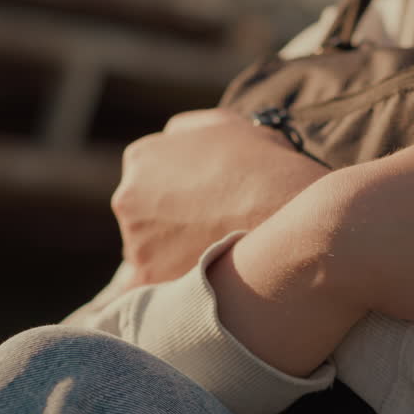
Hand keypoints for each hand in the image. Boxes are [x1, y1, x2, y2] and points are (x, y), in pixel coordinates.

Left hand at [111, 109, 328, 286]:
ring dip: (168, 255)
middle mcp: (127, 197)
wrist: (286, 214)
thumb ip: (187, 131)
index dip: (176, 193)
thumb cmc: (264, 165)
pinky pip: (146, 289)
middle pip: (141, 216)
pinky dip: (166, 286)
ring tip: (211, 256)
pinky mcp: (148, 278)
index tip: (200, 204)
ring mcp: (135, 241)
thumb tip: (172, 142)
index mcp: (142, 158)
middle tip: (207, 231)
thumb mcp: (226, 124)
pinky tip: (198, 283)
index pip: (147, 179)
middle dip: (168, 224)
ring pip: (146, 252)